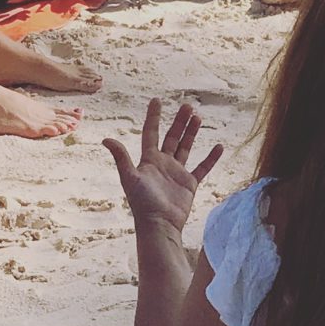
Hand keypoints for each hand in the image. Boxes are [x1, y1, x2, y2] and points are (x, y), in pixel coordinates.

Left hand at [105, 98, 224, 235]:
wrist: (159, 225)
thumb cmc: (142, 203)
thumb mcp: (130, 177)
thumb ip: (121, 157)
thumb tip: (105, 139)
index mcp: (149, 160)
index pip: (151, 133)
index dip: (154, 117)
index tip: (157, 100)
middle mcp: (163, 164)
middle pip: (172, 137)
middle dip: (179, 121)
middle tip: (188, 106)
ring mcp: (177, 173)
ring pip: (185, 147)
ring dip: (192, 133)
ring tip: (199, 117)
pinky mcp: (189, 184)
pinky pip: (202, 167)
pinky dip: (211, 158)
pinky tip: (219, 146)